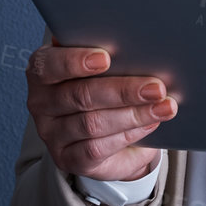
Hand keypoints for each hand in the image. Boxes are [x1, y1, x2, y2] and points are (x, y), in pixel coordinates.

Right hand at [25, 31, 177, 180]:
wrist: (105, 132)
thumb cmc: (103, 86)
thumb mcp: (102, 67)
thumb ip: (108, 54)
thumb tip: (140, 46)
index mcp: (42, 71)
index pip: (49, 65)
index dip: (74, 61)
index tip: (106, 58)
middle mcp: (41, 103)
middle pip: (80, 95)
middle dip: (122, 90)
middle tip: (156, 87)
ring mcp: (51, 134)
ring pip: (92, 123)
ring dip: (133, 115)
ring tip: (164, 107)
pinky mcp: (67, 158)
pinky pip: (97, 148)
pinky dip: (128, 134)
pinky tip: (150, 124)